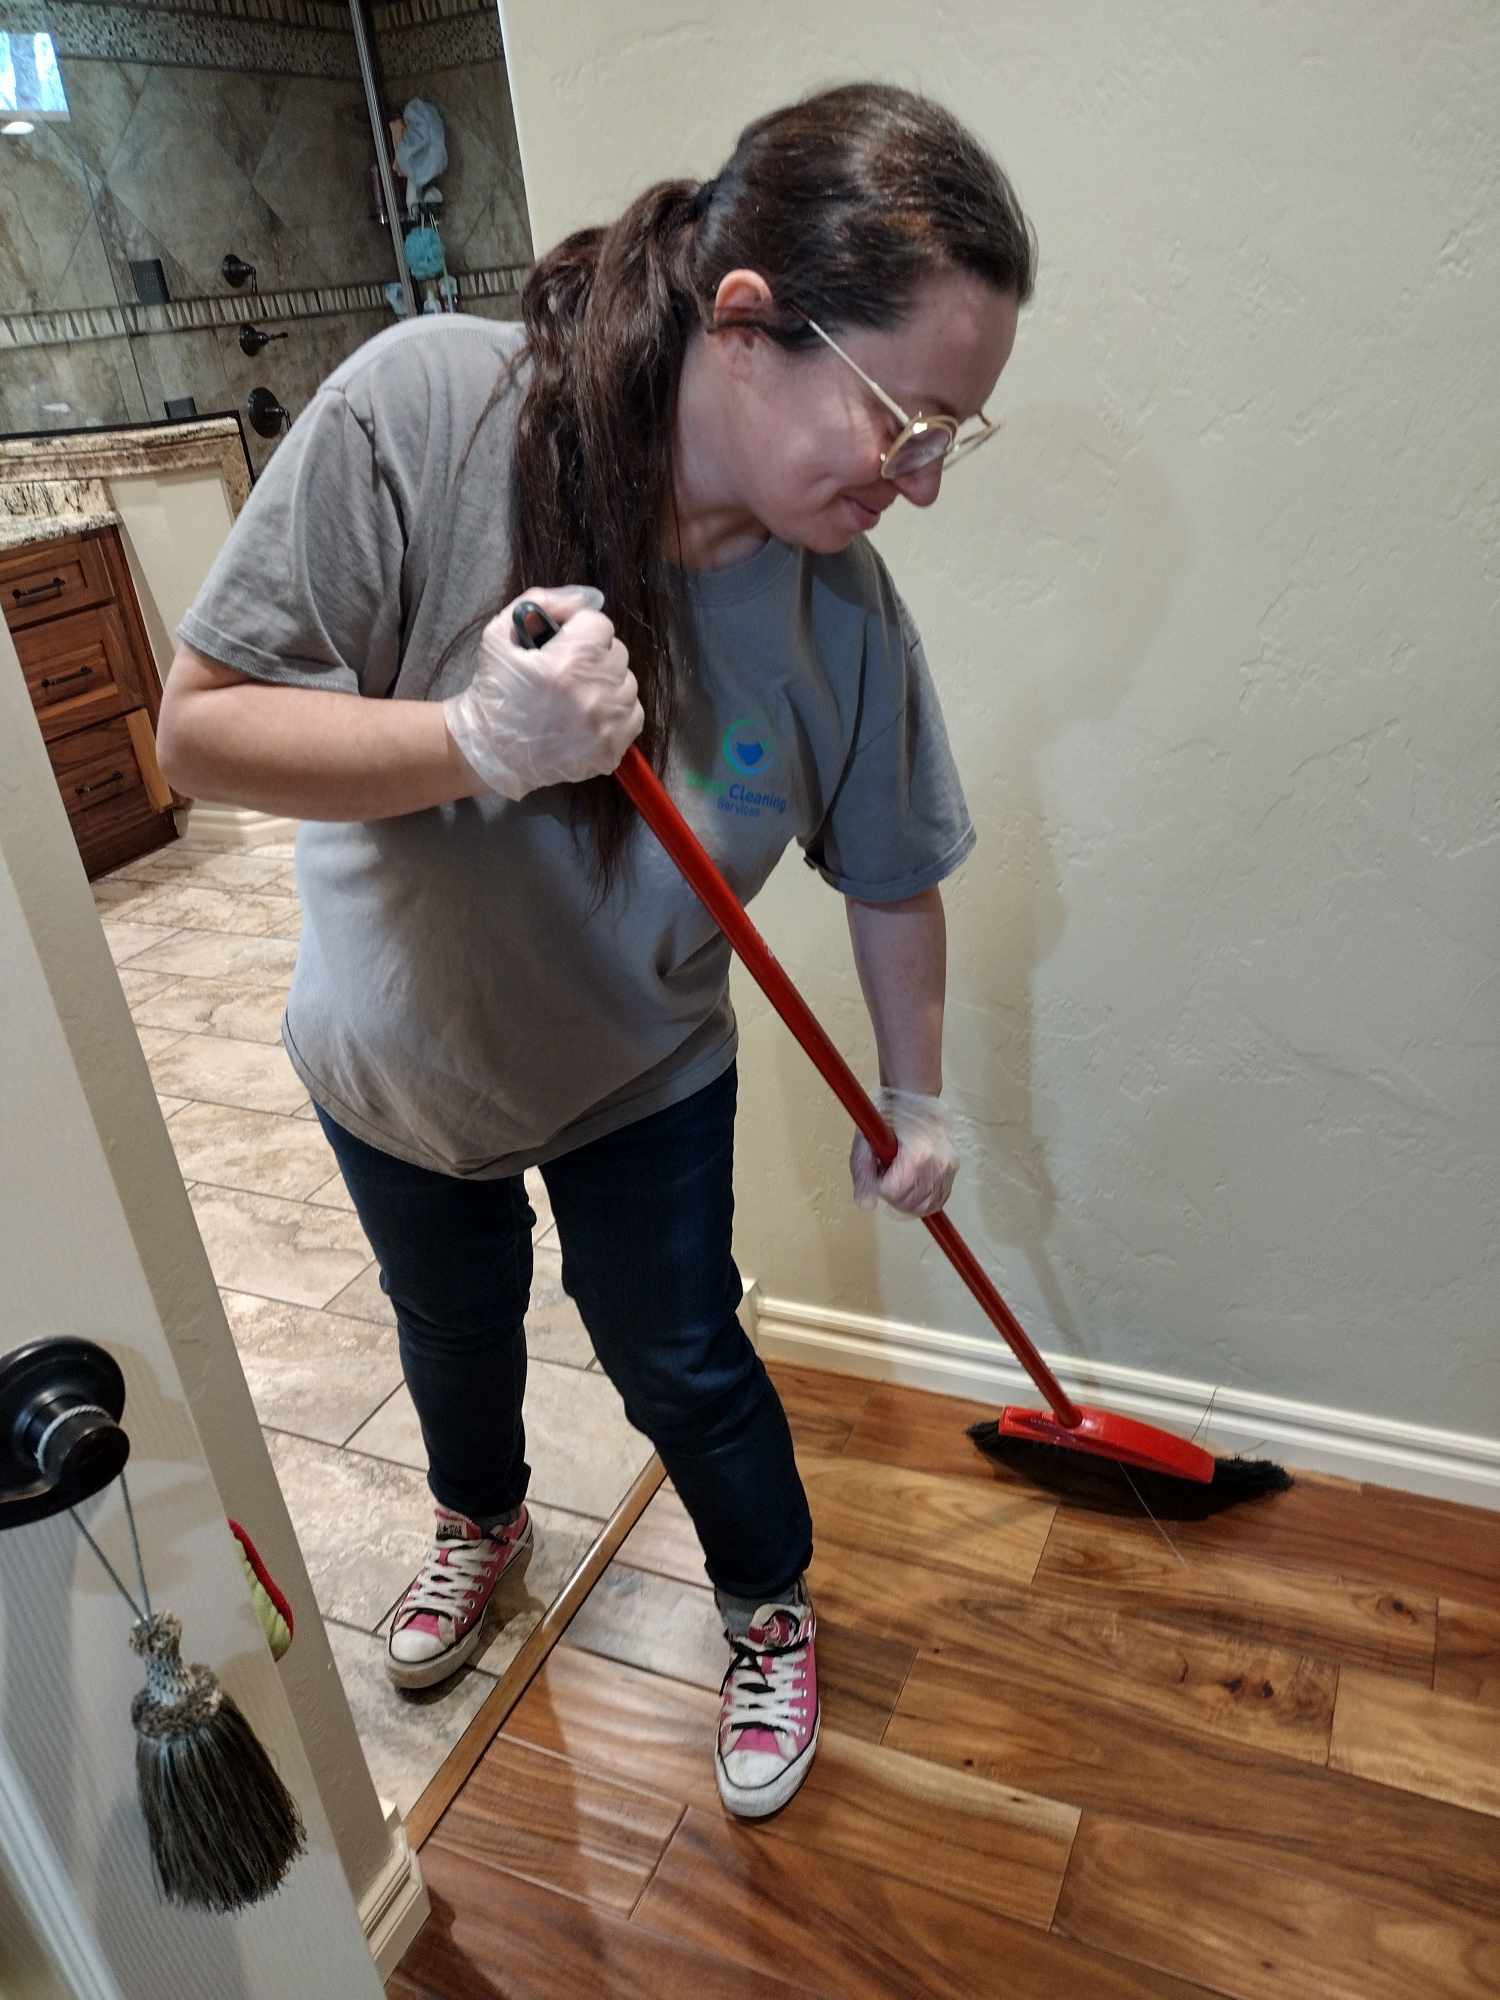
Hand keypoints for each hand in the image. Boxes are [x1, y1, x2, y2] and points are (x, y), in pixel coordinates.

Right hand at [443, 586, 642, 800]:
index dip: (578, 631)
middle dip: (593, 656)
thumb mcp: (500, 635)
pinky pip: (633, 715)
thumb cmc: (494, 693)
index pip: (600, 624)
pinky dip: (615, 713)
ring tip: (576, 696)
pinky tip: (587, 717)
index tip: (561, 646)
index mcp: (568, 662)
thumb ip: (541, 602)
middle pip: (617, 653)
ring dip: (606, 684)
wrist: (490, 754)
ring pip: (628, 684)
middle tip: (566, 672)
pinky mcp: (612, 750)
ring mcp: (606, 726)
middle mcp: (594, 694)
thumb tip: (588, 596)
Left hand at [850, 1089, 957, 1216]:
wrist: (916, 1102)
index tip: (879, 1171)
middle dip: (893, 1196)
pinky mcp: (952, 1170)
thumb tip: (865, 1205)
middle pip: (910, 1203)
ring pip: (926, 1206)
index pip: (894, 1192)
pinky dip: (925, 1201)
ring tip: (900, 1181)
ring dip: (908, 1201)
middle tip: (888, 1177)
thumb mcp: (865, 1143)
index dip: (881, 1186)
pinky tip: (913, 1190)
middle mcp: (936, 1164)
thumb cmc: (889, 1120)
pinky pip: (939, 1199)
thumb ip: (863, 1175)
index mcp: (916, 1155)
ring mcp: (947, 1168)